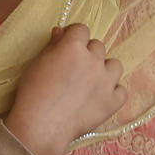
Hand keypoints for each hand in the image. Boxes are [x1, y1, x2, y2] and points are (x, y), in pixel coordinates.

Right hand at [5, 24, 126, 154]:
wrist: (41, 125)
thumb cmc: (32, 92)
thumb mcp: (37, 64)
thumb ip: (52, 46)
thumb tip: (61, 32)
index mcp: (73, 48)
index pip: (81, 29)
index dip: (73, 36)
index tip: (66, 45)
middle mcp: (94, 60)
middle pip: (98, 46)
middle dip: (87, 53)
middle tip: (74, 68)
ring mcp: (107, 81)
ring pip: (114, 64)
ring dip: (104, 69)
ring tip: (91, 81)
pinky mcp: (113, 102)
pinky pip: (121, 90)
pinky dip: (113, 92)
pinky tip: (100, 97)